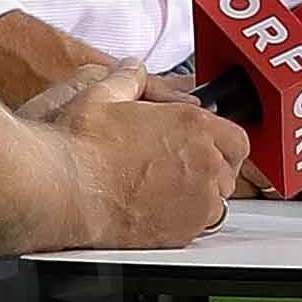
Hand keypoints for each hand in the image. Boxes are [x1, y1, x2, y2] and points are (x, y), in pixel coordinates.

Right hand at [53, 71, 253, 252]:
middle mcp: (203, 162)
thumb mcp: (103, 95)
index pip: (236, 137)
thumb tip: (132, 70)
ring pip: (218, 201)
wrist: (64, 188)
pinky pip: (199, 227)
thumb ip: (127, 79)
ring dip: (202, 196)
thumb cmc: (81, 145)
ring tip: (171, 191)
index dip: (222, 143)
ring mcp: (196, 199)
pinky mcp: (181, 231)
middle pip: (230, 170)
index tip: (208, 147)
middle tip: (184, 169)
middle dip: (212, 169)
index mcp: (192, 125)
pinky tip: (162, 211)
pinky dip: (187, 221)